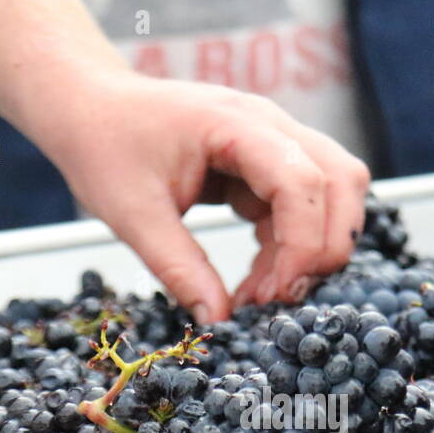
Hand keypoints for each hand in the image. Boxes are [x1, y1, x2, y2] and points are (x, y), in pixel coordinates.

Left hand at [47, 70, 370, 322]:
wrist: (91, 110)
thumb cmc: (104, 148)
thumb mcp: (132, 215)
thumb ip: (178, 268)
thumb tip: (219, 322)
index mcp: (234, 123)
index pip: (302, 180)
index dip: (302, 244)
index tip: (275, 295)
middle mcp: (268, 124)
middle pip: (342, 180)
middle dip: (324, 247)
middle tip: (282, 297)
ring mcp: (274, 140)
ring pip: (334, 193)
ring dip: (311, 250)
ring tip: (262, 295)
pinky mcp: (268, 164)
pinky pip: (303, 208)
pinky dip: (290, 249)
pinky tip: (257, 281)